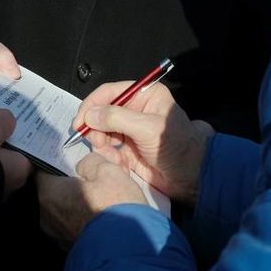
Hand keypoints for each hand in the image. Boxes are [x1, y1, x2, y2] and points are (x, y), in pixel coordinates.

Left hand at [37, 156, 147, 246]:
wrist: (127, 249)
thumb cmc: (115, 207)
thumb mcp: (108, 171)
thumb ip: (91, 162)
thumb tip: (85, 165)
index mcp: (49, 192)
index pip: (43, 169)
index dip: (56, 160)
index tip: (68, 157)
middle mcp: (46, 215)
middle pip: (54, 190)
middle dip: (69, 183)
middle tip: (89, 177)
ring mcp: (57, 233)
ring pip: (63, 209)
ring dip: (76, 202)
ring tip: (99, 196)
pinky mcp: (70, 246)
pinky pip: (72, 225)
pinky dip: (82, 218)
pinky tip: (100, 214)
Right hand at [72, 82, 212, 204]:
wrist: (191, 177)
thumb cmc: (176, 147)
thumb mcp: (148, 128)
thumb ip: (117, 118)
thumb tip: (89, 115)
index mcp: (143, 95)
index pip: (109, 92)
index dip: (92, 104)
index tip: (79, 121)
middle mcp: (134, 109)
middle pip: (101, 112)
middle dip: (95, 127)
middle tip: (96, 142)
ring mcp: (128, 129)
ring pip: (100, 131)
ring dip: (101, 144)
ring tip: (111, 156)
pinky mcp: (125, 149)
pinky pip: (106, 148)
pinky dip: (107, 156)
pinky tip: (118, 164)